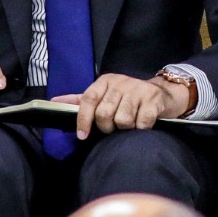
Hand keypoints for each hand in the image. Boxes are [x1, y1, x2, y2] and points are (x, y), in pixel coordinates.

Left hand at [59, 72, 192, 138]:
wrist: (163, 93)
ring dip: (125, 128)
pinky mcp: (154, 100)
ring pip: (122, 119)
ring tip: (129, 124)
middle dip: (107, 127)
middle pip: (104, 113)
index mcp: (106, 81)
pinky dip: (140, 128)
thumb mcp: (105, 94)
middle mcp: (121, 82)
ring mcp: (139, 90)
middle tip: (113, 128)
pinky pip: (141, 122)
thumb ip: (81, 99)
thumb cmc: (128, 97)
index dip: (83, 119)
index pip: (88, 99)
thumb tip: (54, 101)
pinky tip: (142, 124)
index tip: (82, 136)